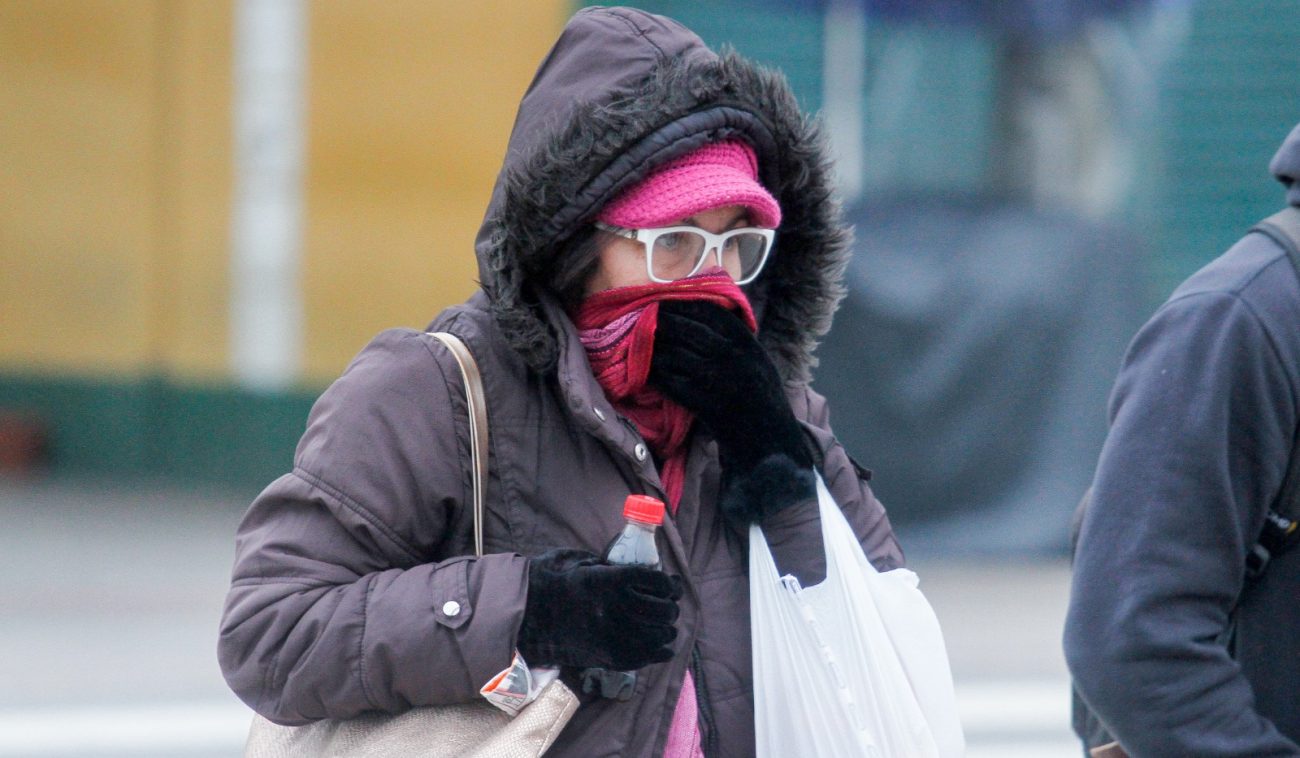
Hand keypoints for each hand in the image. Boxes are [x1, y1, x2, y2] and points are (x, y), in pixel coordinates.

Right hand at [517, 549, 681, 670]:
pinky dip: (659, 652)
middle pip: (664, 610)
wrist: (528, 616)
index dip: (670, 585)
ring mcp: (614, 634)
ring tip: (664, 628)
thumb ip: (610, 566)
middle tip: (668, 607)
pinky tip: (661, 647)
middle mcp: (617, 607)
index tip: (672, 586)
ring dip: (666, 630)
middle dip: (670, 608)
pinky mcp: (610, 657)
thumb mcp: (581, 561)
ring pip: (660, 634)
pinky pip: (647, 656)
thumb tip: (637, 572)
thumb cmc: (553, 583)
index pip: (658, 582)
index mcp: (612, 580)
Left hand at [650, 301, 814, 521]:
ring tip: (640, 342)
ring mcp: (719, 382)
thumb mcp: (759, 361)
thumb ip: (737, 338)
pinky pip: (672, 384)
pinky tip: (646, 370)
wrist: (769, 442)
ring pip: (677, 356)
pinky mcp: (705, 405)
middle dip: (663, 322)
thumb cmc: (762, 399)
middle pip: (690, 331)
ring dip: (654, 348)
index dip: (685, 304)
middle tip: (645, 318)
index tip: (666, 300)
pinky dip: (656, 375)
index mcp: (749, 345)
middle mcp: (735, 359)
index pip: (712, 313)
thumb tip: (703, 312)